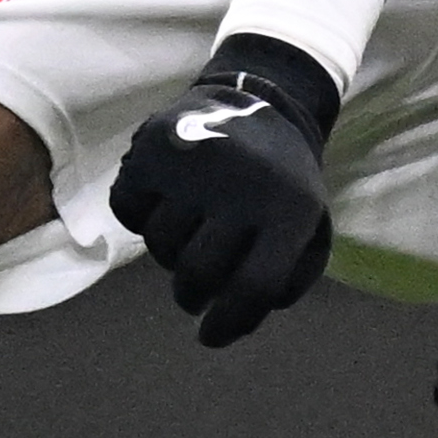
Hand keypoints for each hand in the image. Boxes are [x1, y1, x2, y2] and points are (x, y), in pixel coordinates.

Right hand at [107, 32, 340, 343]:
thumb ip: (287, 279)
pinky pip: (128, 210)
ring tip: (188, 236)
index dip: (229, 324)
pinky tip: (163, 202)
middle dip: (192, 296)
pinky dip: (138, 216)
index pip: (254, 288)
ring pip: (160, 245)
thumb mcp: (308, 225)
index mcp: (290, 211)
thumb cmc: (281, 183)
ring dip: (168, 254)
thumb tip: (237, 319)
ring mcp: (196, 167)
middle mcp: (242, 188)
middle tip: (194, 294)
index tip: (209, 338)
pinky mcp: (155, 149)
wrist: (261, 98)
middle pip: (198, 274)